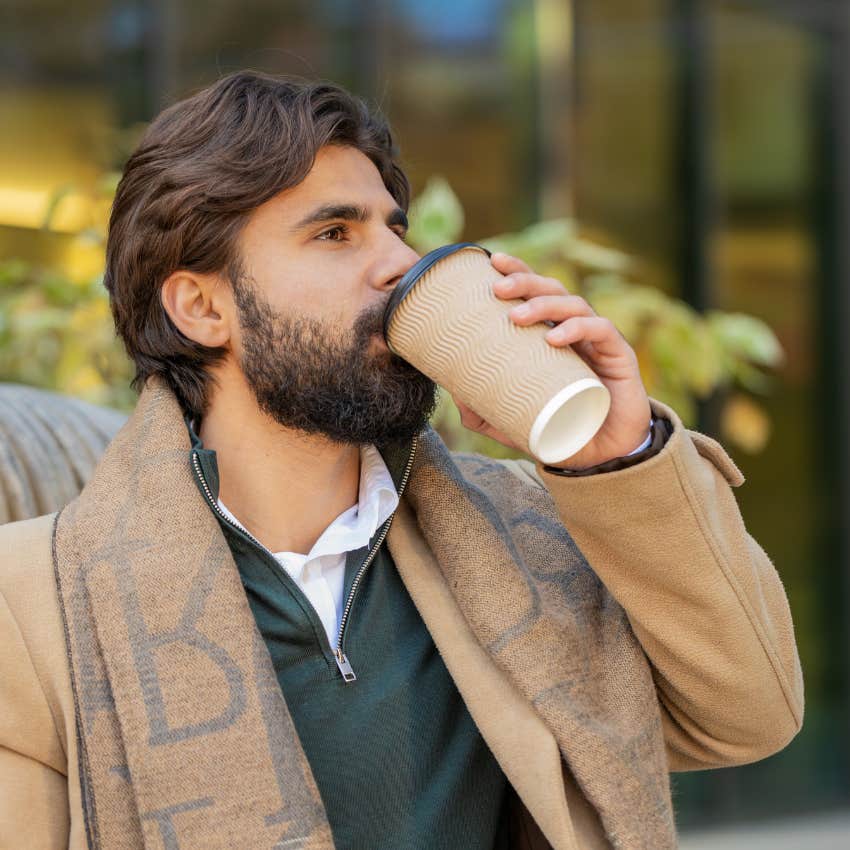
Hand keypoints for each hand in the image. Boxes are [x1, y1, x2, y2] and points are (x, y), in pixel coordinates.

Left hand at [453, 251, 651, 469]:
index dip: (518, 271)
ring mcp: (598, 341)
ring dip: (544, 305)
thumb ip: (485, 409)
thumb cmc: (561, 427)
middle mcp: (575, 330)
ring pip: (574, 304)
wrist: (603, 455)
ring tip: (517, 317)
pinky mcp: (620, 357)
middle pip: (552, 289)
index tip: (491, 262)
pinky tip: (556, 337)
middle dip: (525, 281)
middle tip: (497, 288)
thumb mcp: (514, 420)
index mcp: (551, 334)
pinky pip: (602, 331)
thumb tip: (455, 396)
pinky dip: (578, 328)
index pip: (536, 292)